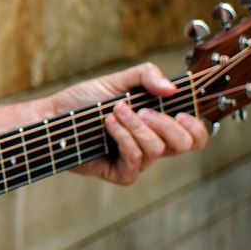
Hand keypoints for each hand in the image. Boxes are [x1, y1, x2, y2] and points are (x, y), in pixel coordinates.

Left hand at [46, 63, 208, 185]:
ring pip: (157, 149)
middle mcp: (153, 144)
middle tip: (141, 110)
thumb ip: (146, 76)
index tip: (182, 112)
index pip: (195, 136)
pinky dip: (124, 138)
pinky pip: (136, 160)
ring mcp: (138, 161)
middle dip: (165, 123)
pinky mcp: (121, 173)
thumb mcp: (117, 80)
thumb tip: (172, 89)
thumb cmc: (84, 100)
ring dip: (135, 126)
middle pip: (185, 144)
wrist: (53, 115)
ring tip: (114, 112)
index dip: (197, 127)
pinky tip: (108, 124)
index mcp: (159, 124)